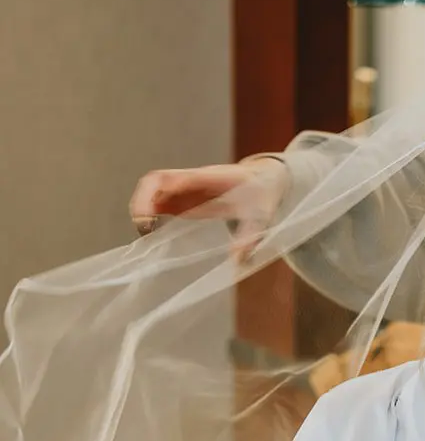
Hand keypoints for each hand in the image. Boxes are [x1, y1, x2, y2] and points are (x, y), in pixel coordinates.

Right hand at [128, 159, 286, 262]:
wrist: (266, 180)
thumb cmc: (262, 195)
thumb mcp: (261, 216)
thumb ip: (249, 237)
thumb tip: (237, 262)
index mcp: (206, 178)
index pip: (169, 179)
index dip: (151, 195)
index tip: (146, 218)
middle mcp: (191, 181)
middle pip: (154, 182)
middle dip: (141, 202)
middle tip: (143, 230)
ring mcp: (187, 188)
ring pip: (154, 191)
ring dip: (143, 209)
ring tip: (146, 234)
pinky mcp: (187, 198)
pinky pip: (161, 201)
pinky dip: (152, 215)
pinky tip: (153, 233)